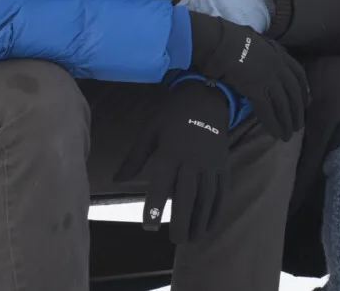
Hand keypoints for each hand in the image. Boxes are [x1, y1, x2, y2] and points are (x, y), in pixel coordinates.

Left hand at [113, 81, 232, 243]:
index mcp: (171, 152)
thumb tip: (117, 180)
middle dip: (181, 220)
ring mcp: (210, 163)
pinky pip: (220, 189)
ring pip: (206, 196)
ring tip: (193, 238)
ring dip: (200, 219)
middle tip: (175, 240)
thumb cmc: (172, 116)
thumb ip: (134, 158)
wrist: (206, 98)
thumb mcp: (150, 132)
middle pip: (187, 196)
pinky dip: (216, 208)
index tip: (148, 227)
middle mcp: (192, 160)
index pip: (161, 186)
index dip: (154, 207)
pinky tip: (209, 222)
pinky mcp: (222, 164)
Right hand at [185, 10, 306, 139]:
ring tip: (287, 135)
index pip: (299, 74)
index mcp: (279, 53)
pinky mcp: (255, 88)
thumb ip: (265, 50)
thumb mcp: (256, 40)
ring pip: (283, 104)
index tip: (307, 103)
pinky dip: (272, 123)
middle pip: (293, 92)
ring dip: (286, 122)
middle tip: (298, 126)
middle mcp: (278, 66)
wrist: (217, 40)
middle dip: (297, 111)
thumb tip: (267, 56)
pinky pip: (267, 110)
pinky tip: (274, 134)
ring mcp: (268, 77)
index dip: (304, 90)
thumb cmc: (230, 38)